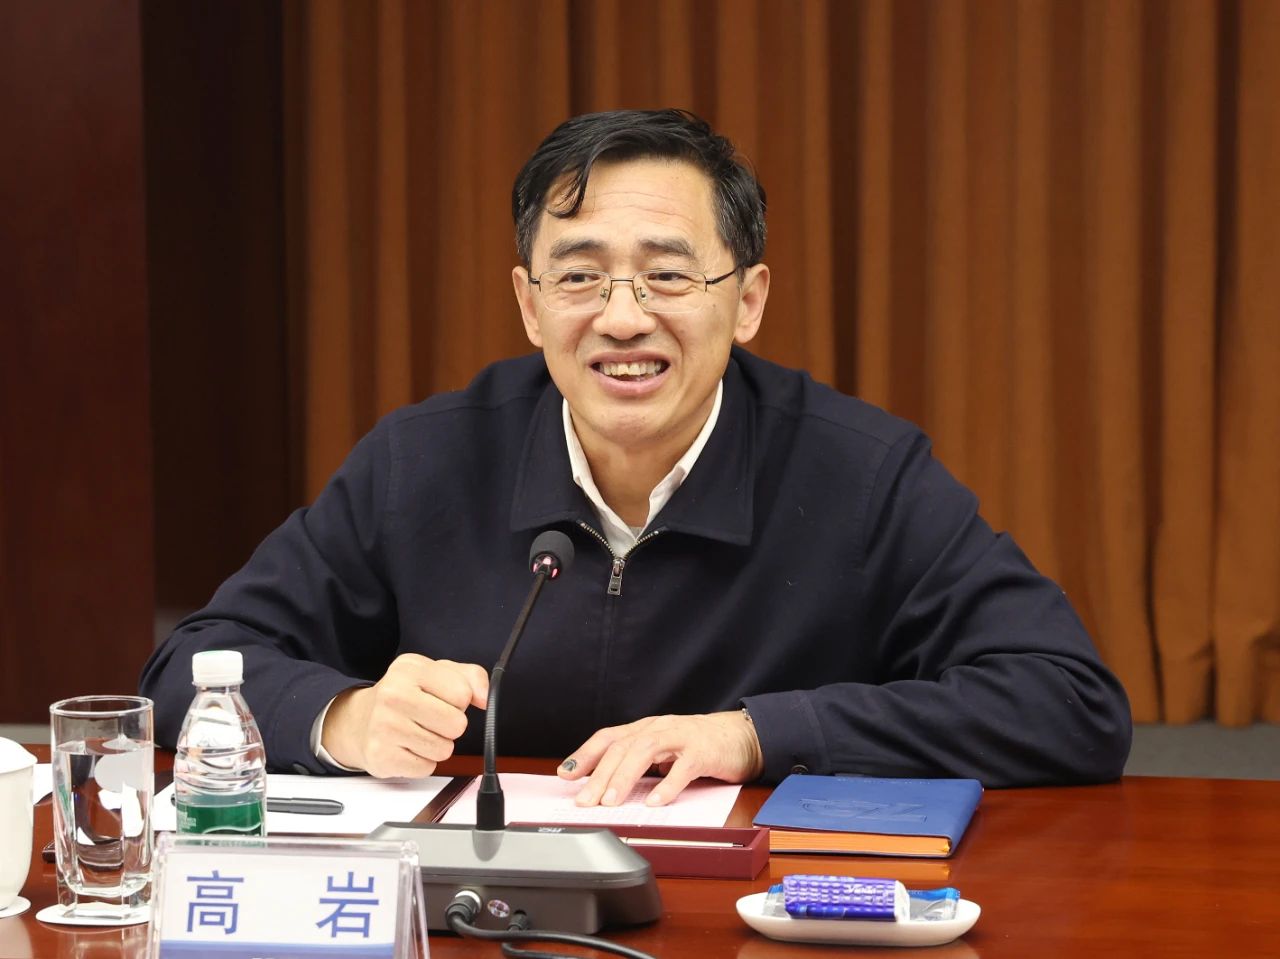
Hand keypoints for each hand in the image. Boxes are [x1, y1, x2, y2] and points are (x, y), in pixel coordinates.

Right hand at [321, 653, 487, 777]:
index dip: (461, 701)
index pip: (462, 694)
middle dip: (451, 726)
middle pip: (456, 724)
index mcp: (410, 669)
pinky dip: (422, 761)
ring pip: (444, 749)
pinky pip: (426, 767)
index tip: (445, 699)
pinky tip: (407, 746)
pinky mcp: (382, 755)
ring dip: (437, 745)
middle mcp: (393, 695)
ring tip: (418, 732)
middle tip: (432, 719)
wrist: (360, 720)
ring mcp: (385, 726)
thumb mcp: (436, 673)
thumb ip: (470, 677)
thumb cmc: (404, 695)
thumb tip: (485, 697)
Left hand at [558, 711, 763, 806]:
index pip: (609, 738)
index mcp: (646, 729)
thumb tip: (604, 787)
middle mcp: (659, 728)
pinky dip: (667, 785)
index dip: (585, 755)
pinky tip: (655, 802)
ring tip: (611, 801)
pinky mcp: (703, 751)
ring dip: (625, 777)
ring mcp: (681, 737)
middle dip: (600, 775)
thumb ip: (639, 765)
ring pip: (645, 751)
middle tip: (585, 801)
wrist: (743, 735)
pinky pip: (683, 767)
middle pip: (623, 747)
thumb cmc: (699, 747)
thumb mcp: (663, 753)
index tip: (566, 775)